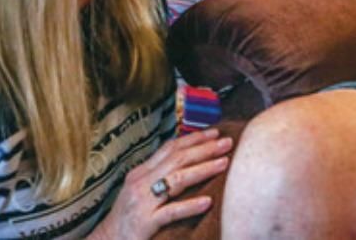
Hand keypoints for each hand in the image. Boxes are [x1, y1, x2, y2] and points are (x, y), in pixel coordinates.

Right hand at [89, 128, 232, 238]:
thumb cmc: (128, 218)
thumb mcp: (142, 191)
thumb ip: (160, 176)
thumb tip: (189, 161)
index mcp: (141, 173)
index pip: (170, 149)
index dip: (193, 139)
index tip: (215, 132)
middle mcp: (140, 183)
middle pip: (177, 159)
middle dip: (204, 149)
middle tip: (227, 142)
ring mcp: (142, 202)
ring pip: (177, 180)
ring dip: (203, 169)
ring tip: (224, 163)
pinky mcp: (145, 222)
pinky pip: (171, 212)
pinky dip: (191, 206)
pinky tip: (208, 201)